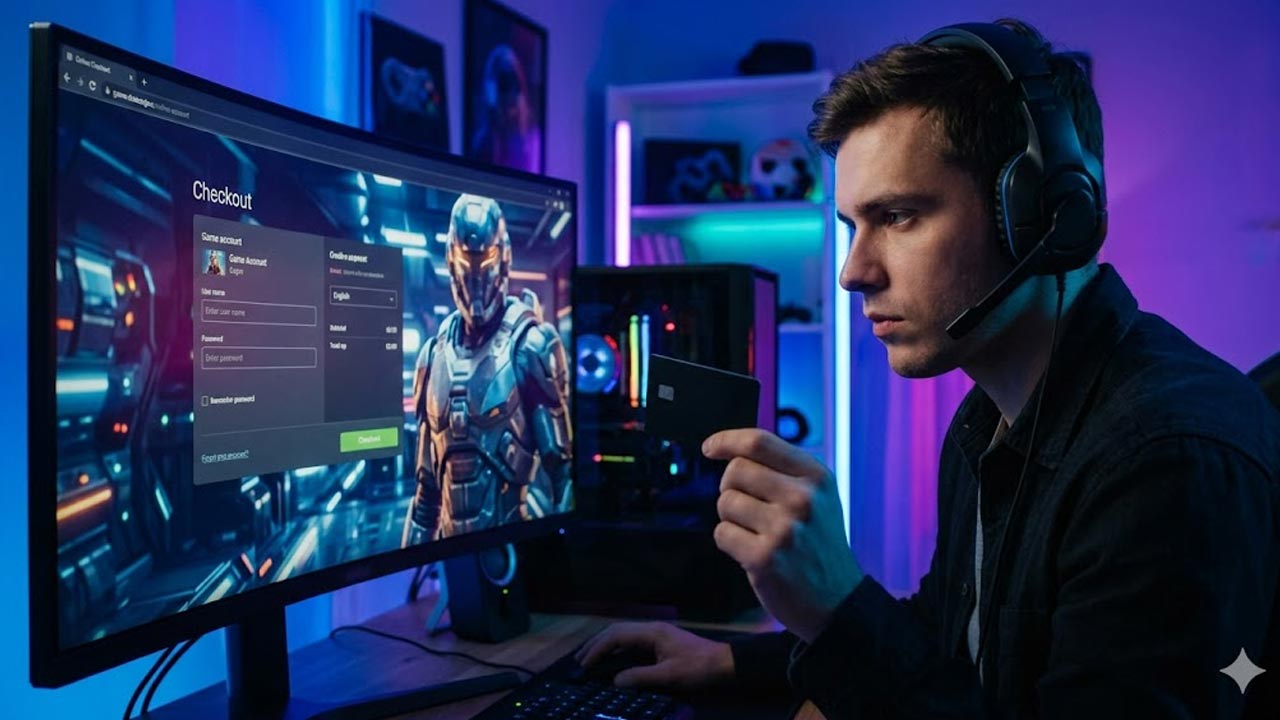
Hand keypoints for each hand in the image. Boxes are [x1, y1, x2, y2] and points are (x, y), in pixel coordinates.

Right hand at [575, 621, 734, 689]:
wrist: (724, 663)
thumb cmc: (698, 668)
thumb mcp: (669, 676)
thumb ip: (641, 677)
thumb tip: (615, 681)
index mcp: (652, 632)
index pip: (617, 635)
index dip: (598, 649)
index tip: (585, 664)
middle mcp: (651, 628)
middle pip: (616, 631)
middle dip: (596, 644)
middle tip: (579, 660)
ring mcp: (656, 633)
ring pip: (623, 634)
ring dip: (605, 645)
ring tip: (589, 658)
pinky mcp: (660, 641)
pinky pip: (631, 641)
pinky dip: (617, 648)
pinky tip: (611, 658)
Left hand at [705, 429, 863, 642]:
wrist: (838, 601)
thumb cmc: (819, 544)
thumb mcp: (819, 497)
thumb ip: (782, 470)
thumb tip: (730, 450)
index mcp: (816, 476)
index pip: (758, 442)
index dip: (726, 440)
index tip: (710, 448)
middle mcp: (803, 498)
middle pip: (735, 471)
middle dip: (732, 488)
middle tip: (749, 510)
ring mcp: (784, 529)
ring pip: (725, 502)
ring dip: (731, 518)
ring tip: (757, 533)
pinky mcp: (764, 558)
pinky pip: (722, 533)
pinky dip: (730, 542)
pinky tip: (752, 552)